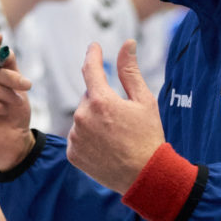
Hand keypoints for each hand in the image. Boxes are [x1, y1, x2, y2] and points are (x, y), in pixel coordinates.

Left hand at [66, 40, 165, 192]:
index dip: (93, 55)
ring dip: (94, 120)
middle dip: (102, 102)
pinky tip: (105, 148)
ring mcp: (75, 136)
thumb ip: (130, 71)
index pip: (90, 69)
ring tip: (115, 137)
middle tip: (122, 119)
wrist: (145, 176)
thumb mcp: (144, 101)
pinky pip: (78, 136)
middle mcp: (82, 117)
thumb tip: (127, 44)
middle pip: (89, 98)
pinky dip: (88, 138)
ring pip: (82, 118)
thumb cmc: (148, 137)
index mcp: (101, 101)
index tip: (94, 47)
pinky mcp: (72, 153)